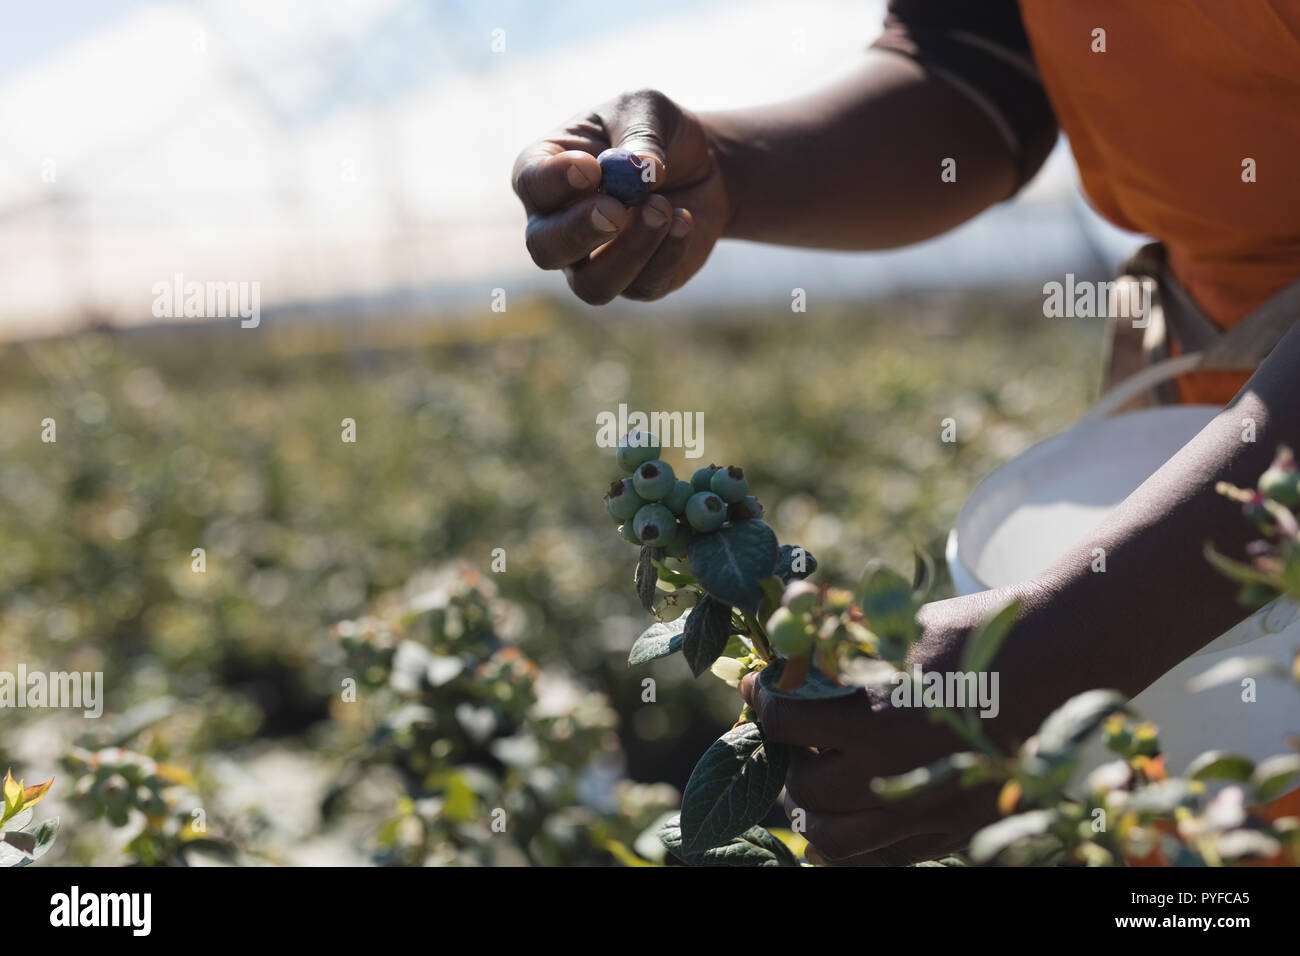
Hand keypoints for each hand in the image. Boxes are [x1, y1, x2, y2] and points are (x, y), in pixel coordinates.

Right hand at [511, 89, 729, 303]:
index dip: (554, 180)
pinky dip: (666, 255)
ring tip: (664, 207)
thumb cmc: (657, 133)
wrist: (702, 167)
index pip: (530, 183)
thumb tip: (643, 169)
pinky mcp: (635, 283)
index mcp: (547, 173)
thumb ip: (640, 134)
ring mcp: (592, 262)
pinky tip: (683, 220)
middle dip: (579, 232)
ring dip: (630, 250)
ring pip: (591, 285)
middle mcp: (558, 226)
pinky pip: (640, 287)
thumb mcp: (648, 111)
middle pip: (545, 248)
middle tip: (616, 210)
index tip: (590, 169)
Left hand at [739, 596, 1015, 865]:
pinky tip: (859, 807)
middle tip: (800, 739)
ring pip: (833, 841)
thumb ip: (838, 649)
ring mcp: (926, 808)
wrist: (1061, 655)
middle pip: (803, 788)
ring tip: (821, 779)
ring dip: (816, 811)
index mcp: (872, 713)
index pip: (783, 723)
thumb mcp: (897, 627)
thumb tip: (785, 649)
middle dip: (790, 760)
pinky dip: (858, 841)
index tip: (761, 692)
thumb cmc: (975, 631)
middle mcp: (892, 769)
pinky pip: (884, 858)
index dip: (762, 703)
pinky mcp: (956, 829)